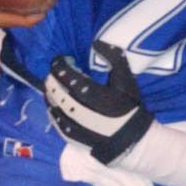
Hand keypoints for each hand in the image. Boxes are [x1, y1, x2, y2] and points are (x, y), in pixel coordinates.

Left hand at [44, 39, 152, 163]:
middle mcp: (87, 114)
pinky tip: (52, 108)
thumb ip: (115, 58)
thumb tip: (96, 43)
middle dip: (52, 82)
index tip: (60, 60)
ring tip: (49, 89)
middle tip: (51, 74)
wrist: (136, 140)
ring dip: (50, 98)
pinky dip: (53, 116)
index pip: (72, 78)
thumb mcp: (127, 80)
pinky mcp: (78, 141)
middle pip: (61, 95)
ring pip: (58, 112)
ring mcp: (81, 130)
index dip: (61, 67)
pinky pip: (60, 128)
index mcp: (99, 97)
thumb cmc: (130, 107)